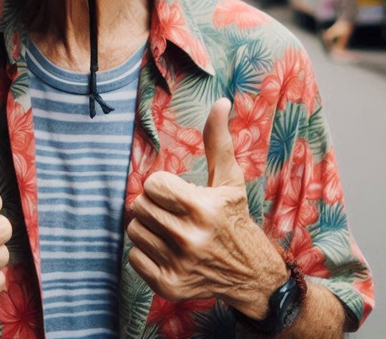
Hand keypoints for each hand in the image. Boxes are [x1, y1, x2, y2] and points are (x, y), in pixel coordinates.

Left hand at [127, 98, 287, 318]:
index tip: (178, 192)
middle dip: (154, 205)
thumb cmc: (235, 218)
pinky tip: (168, 250)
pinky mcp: (168, 285)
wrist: (250, 273)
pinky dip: (146, 252)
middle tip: (174, 212)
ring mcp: (178, 264)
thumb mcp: (230, 179)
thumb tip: (220, 101)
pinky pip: (134, 258)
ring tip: (171, 230)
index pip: (152, 185)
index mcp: (202, 208)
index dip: (163, 185)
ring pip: (134, 231)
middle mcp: (189, 238)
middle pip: (139, 207)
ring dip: (149, 227)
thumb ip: (218, 140)